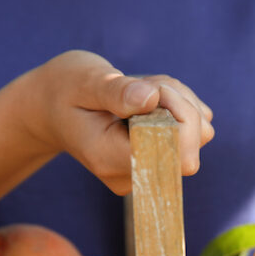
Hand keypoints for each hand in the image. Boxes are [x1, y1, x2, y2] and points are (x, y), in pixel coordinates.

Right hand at [13, 50, 213, 194]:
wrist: (53, 108)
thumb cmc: (65, 90)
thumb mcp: (83, 81)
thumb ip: (115, 91)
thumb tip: (150, 99)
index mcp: (111, 160)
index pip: (175, 154)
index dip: (175, 113)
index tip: (149, 90)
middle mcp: (136, 174)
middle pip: (194, 142)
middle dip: (178, 101)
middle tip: (141, 84)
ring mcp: (153, 168)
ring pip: (200, 131)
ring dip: (178, 99)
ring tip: (138, 89)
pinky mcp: (165, 156)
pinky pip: (196, 128)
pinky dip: (179, 104)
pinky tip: (148, 98)